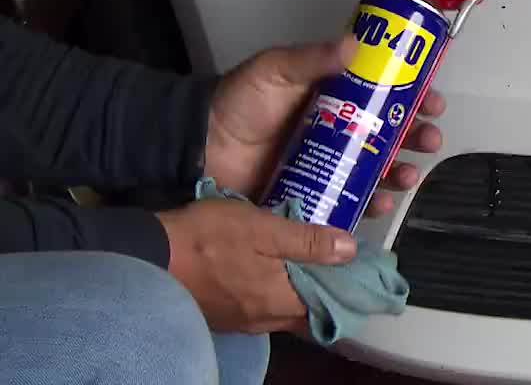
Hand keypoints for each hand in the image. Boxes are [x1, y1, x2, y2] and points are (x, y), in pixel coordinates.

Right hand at [157, 198, 356, 332]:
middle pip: (307, 312)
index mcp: (280, 302)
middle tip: (341, 264)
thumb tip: (351, 250)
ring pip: (283, 311)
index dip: (349, 289)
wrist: (144, 257)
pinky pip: (260, 308)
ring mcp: (239, 321)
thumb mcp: (263, 229)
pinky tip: (275, 272)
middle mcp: (264, 320)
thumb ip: (308, 242)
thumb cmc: (207, 239)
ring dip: (299, 292)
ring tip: (312, 264)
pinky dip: (275, 293)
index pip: (330, 306)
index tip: (366, 270)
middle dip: (326, 292)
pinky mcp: (220, 315)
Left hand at [204, 35, 446, 215]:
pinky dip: (372, 203)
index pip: (386, 94)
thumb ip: (311, 58)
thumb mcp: (274, 70)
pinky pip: (353, 201)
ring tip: (408, 173)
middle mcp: (341, 130)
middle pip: (392, 133)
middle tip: (428, 138)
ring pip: (380, 168)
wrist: (199, 147)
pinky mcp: (318, 193)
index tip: (432, 101)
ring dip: (402, 170)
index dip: (415, 96)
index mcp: (337, 96)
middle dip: (418, 137)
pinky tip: (381, 202)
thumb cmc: (236, 104)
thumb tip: (353, 43)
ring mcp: (331, 164)